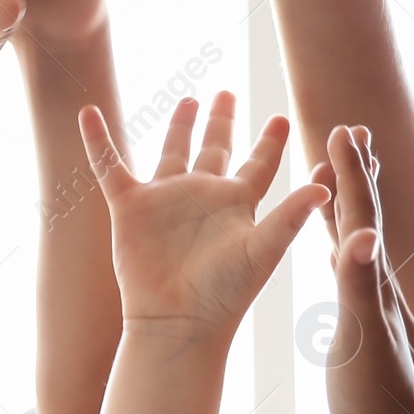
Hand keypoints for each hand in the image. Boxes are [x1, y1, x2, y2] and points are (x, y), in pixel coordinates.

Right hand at [78, 92, 328, 337]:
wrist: (176, 320)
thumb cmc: (225, 294)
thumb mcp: (263, 251)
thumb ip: (289, 217)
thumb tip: (325, 187)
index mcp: (237, 204)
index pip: (259, 164)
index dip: (270, 142)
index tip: (281, 118)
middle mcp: (202, 197)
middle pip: (215, 149)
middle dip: (221, 122)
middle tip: (227, 93)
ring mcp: (165, 200)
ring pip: (172, 151)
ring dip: (179, 125)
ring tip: (188, 98)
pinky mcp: (130, 207)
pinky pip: (110, 166)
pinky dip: (98, 141)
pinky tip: (89, 113)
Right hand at [317, 124, 413, 413]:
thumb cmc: (376, 399)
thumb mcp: (363, 337)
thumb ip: (359, 286)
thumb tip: (362, 236)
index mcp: (373, 284)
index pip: (362, 215)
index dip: (353, 172)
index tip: (346, 127)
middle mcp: (375, 290)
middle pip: (365, 218)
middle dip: (357, 174)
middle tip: (352, 133)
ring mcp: (370, 310)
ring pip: (356, 245)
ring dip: (348, 209)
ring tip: (337, 183)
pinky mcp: (360, 333)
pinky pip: (347, 279)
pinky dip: (339, 255)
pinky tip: (335, 259)